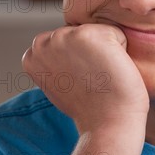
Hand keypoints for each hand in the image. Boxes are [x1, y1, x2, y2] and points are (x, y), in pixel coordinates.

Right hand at [22, 23, 148, 134]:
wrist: (107, 123)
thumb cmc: (89, 107)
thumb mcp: (58, 83)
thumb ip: (54, 62)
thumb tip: (64, 51)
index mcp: (32, 55)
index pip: (66, 42)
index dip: (78, 61)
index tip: (78, 82)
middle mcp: (42, 42)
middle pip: (80, 32)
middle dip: (90, 53)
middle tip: (90, 80)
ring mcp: (63, 36)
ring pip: (97, 31)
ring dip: (105, 51)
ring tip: (100, 75)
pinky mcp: (87, 35)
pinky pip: (116, 33)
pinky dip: (122, 51)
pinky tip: (111, 70)